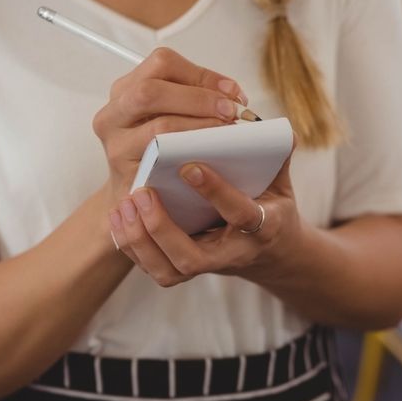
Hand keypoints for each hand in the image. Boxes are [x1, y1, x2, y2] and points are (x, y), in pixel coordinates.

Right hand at [92, 47, 247, 203]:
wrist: (138, 194)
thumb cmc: (160, 149)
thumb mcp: (171, 114)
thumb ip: (196, 97)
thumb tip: (233, 95)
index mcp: (126, 89)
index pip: (162, 63)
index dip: (201, 74)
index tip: (231, 92)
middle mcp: (113, 113)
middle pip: (152, 90)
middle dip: (199, 99)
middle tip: (230, 111)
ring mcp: (116, 145)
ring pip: (159, 126)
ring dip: (200, 126)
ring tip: (226, 131)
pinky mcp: (127, 173)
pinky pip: (163, 159)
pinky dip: (191, 152)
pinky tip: (211, 153)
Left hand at [108, 148, 302, 287]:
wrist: (269, 251)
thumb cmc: (270, 207)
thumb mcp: (282, 185)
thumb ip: (278, 157)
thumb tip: (279, 129)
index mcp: (262, 228)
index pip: (241, 215)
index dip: (216, 192)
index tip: (190, 166)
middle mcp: (232, 254)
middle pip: (192, 259)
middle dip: (162, 229)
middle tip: (143, 192)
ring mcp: (206, 266)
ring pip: (168, 270)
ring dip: (141, 240)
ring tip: (125, 205)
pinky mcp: (184, 270)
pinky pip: (153, 267)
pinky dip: (131, 245)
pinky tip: (119, 217)